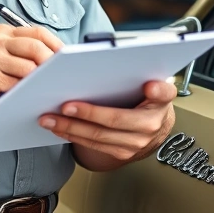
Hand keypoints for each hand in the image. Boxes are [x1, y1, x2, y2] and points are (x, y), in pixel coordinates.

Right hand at [0, 24, 62, 111]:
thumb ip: (22, 51)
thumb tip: (54, 59)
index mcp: (4, 33)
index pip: (38, 32)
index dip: (56, 43)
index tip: (67, 56)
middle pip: (35, 47)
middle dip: (52, 61)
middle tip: (61, 74)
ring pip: (28, 67)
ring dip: (40, 78)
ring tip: (48, 86)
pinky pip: (16, 84)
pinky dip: (26, 90)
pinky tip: (30, 95)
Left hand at [39, 80, 176, 163]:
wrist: (156, 126)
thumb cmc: (147, 99)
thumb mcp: (152, 81)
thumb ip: (141, 72)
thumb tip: (115, 61)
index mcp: (161, 101)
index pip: (163, 93)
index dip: (157, 90)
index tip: (149, 85)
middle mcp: (151, 125)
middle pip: (116, 120)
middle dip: (88, 114)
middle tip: (65, 105)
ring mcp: (136, 143)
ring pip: (99, 136)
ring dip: (71, 127)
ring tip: (50, 118)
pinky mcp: (122, 153)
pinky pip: (94, 146)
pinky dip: (73, 136)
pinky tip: (59, 128)